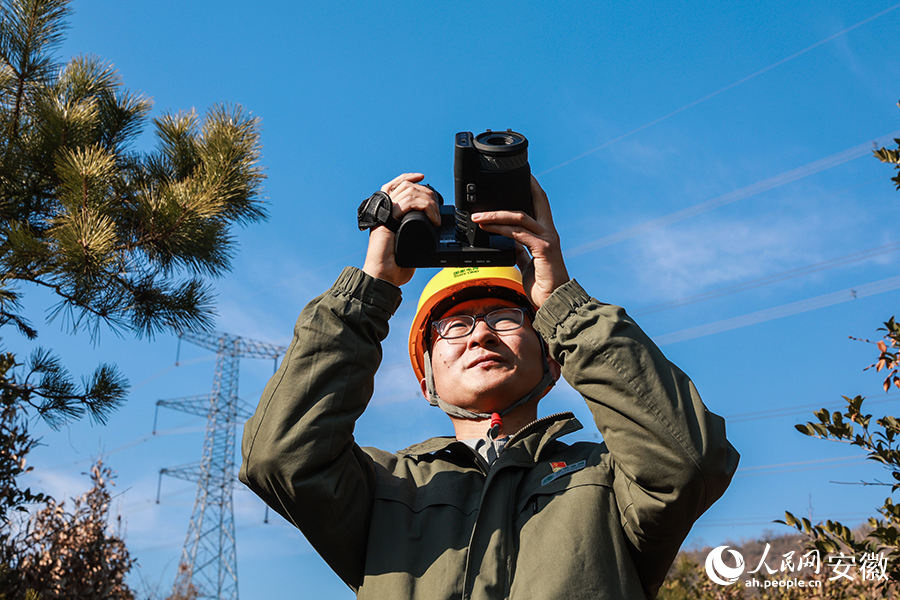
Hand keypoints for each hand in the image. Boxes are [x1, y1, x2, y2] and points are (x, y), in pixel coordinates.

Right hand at [362, 173, 441, 286]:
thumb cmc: (394, 268)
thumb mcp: (410, 247)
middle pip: (404, 185)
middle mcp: (383, 211)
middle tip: (436, 208)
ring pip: (408, 190)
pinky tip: (432, 219)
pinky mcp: (387, 220)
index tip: (422, 178)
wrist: (383, 278)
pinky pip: (408, 202)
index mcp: (386, 214)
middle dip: (425, 191)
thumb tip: (432, 233)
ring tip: (435, 217)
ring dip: (428, 200)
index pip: (395, 186)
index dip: (408, 178)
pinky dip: (424, 206)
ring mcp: (384, 215)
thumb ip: (416, 236)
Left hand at [471, 176, 568, 307]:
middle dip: (520, 187)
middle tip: (499, 181)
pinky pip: (518, 234)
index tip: (521, 177)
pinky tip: (489, 229)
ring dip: (496, 215)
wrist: (554, 302)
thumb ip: (520, 250)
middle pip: (535, 200)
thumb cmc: (543, 285)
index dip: (532, 188)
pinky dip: (502, 229)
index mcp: (546, 233)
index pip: (540, 203)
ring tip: (478, 217)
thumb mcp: (528, 262)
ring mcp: (547, 239)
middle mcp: (549, 232)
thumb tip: (508, 241)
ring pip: (520, 217)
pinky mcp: (543, 249)